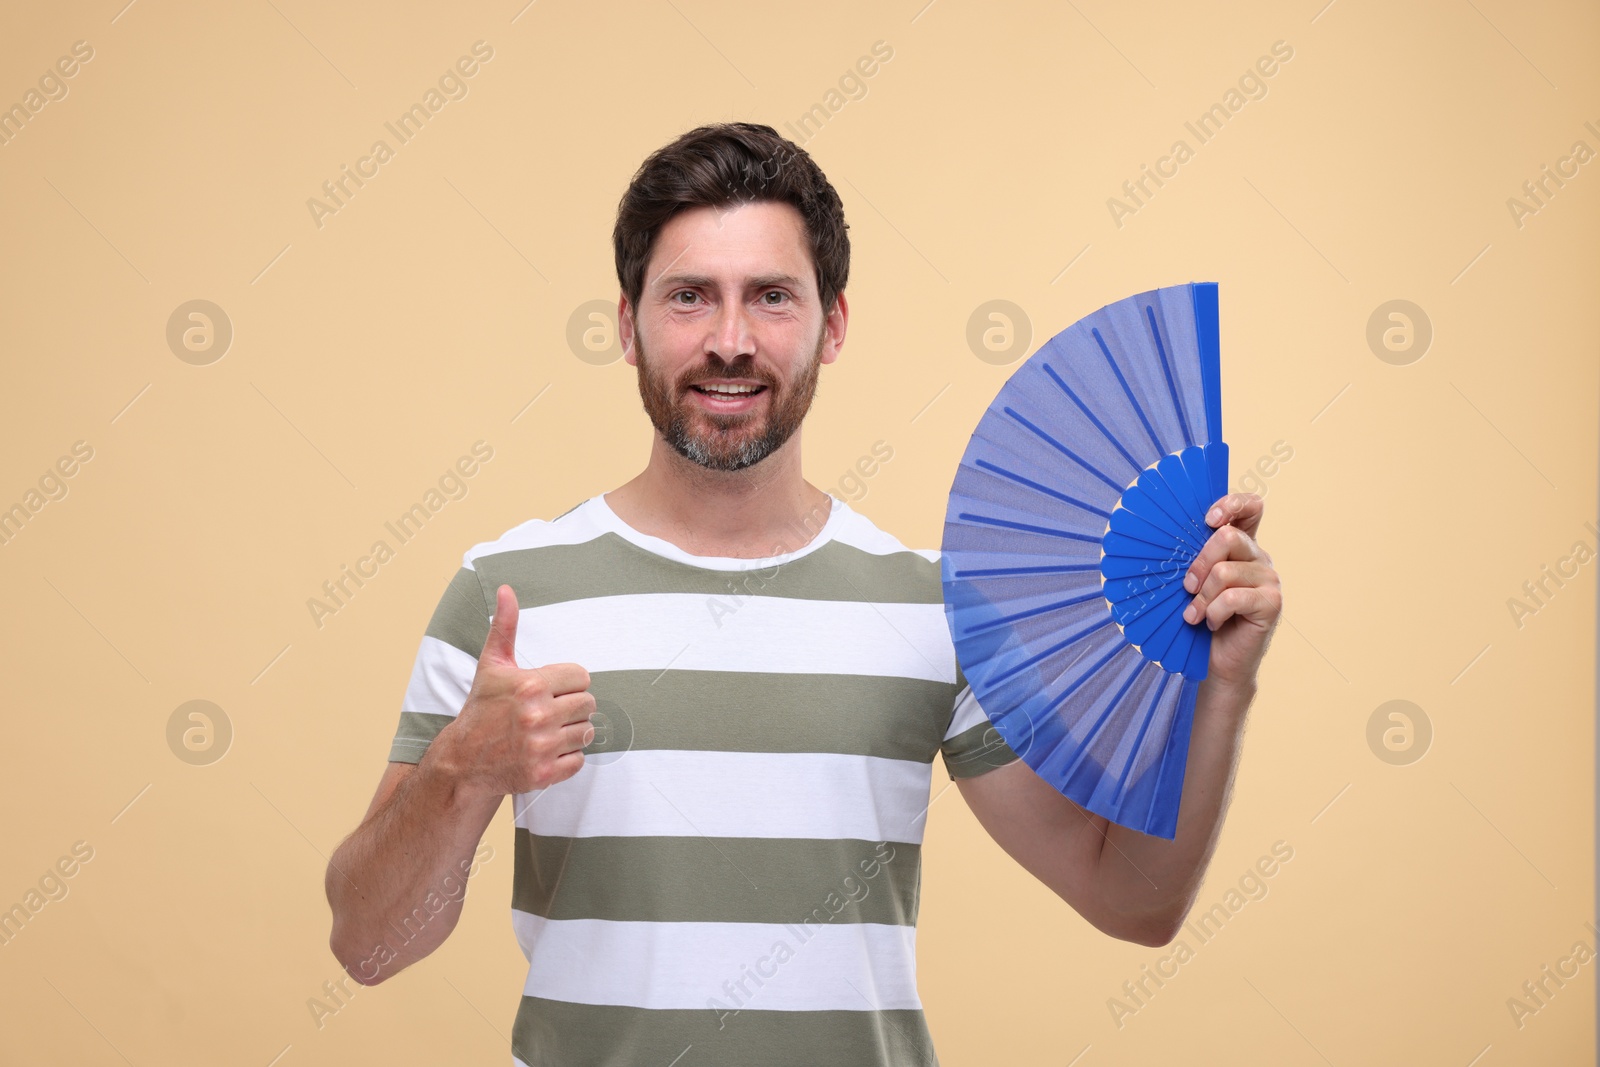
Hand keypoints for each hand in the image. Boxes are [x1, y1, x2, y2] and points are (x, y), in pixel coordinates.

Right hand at [429, 584, 595, 797]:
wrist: (463, 761)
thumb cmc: (482, 708)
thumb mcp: (492, 664)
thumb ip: (505, 626)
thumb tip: (506, 589)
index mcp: (530, 684)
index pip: (582, 676)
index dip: (568, 682)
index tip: (550, 689)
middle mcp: (537, 715)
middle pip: (589, 704)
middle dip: (573, 706)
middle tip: (551, 711)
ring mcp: (541, 747)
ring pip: (587, 732)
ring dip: (573, 731)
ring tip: (549, 730)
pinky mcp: (544, 774)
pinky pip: (580, 760)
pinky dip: (568, 757)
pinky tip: (547, 750)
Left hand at [1181, 492, 1281, 688]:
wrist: (1218, 661)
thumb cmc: (1201, 618)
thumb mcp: (1195, 582)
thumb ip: (1194, 558)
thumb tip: (1163, 537)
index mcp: (1243, 546)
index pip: (1251, 507)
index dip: (1231, 504)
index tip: (1208, 520)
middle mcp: (1260, 558)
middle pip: (1228, 537)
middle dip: (1199, 563)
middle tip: (1187, 587)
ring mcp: (1269, 579)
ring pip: (1225, 572)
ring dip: (1202, 597)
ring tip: (1195, 615)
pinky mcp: (1271, 603)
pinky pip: (1233, 597)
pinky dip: (1213, 612)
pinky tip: (1211, 623)